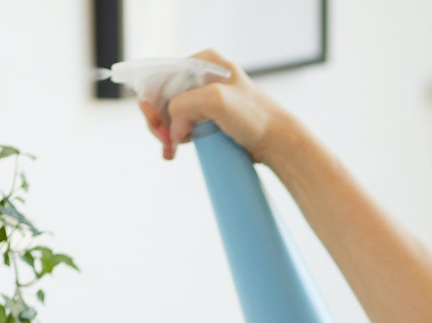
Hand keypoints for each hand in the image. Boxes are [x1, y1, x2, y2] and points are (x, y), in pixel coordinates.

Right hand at [138, 48, 302, 165]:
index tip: (158, 127)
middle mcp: (202, 76)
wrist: (277, 142)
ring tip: (170, 150)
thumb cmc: (255, 118)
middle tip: (165, 143)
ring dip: (164, 132)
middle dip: (158, 121)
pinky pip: (181, 124)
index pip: (163, 78)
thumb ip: (185, 105)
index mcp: (203, 62)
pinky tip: (173, 150)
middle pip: (163, 97)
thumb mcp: (216, 101)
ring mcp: (205, 97)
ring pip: (170, 113)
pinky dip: (173, 138)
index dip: (153, 103)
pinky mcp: (209, 117)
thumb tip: (171, 127)